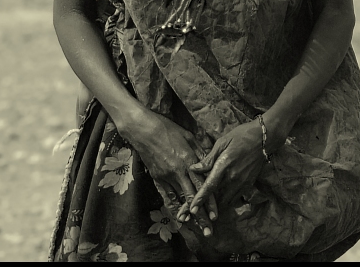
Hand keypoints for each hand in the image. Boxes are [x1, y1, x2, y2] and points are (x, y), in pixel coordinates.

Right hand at [118, 111, 217, 235]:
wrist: (143, 129)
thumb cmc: (168, 129)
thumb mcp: (188, 136)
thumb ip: (200, 152)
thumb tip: (210, 164)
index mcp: (188, 160)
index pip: (202, 185)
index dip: (210, 201)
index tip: (216, 215)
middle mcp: (178, 171)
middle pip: (192, 197)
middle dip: (201, 216)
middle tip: (208, 231)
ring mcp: (166, 176)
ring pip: (180, 200)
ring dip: (188, 216)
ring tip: (196, 229)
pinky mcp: (157, 178)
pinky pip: (167, 196)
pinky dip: (174, 208)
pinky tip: (179, 218)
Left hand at [187, 120, 264, 214]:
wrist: (264, 138)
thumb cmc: (241, 136)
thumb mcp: (222, 142)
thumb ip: (209, 158)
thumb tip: (194, 169)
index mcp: (224, 165)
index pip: (210, 186)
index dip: (200, 198)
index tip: (192, 209)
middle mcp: (233, 177)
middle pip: (217, 198)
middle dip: (205, 207)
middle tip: (194, 213)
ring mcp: (242, 183)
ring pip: (226, 202)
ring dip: (216, 207)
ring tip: (206, 211)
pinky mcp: (249, 185)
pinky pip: (235, 198)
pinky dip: (226, 202)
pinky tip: (220, 202)